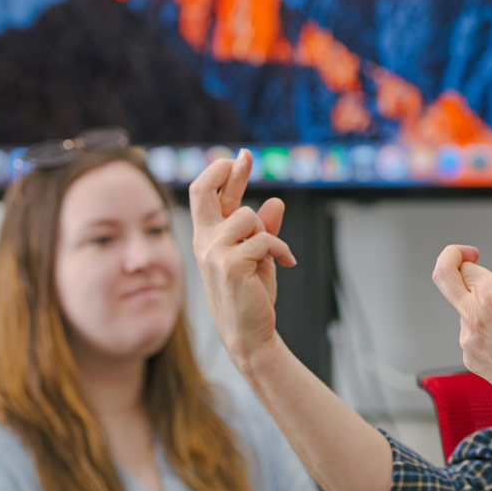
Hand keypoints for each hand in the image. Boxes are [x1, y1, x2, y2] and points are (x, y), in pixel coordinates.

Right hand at [189, 150, 296, 360]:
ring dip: (268, 233)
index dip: (224, 174)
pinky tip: (288, 262)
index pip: (209, 197)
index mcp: (209, 238)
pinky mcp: (230, 263)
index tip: (241, 156)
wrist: (250, 334)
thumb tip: (275, 201)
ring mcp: (214, 252)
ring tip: (275, 254)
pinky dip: (281, 249)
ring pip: (248, 217)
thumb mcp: (260, 258)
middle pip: (204, 192)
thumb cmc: (252, 297)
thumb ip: (263, 230)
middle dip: (226, 170)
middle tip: (245, 157)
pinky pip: (264, 239)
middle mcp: (205, 242)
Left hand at [433, 216, 491, 412]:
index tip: (476, 253)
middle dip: (449, 262)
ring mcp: (468, 340)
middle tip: (463, 257)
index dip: (473, 258)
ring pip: (463, 310)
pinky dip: (482, 329)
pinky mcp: (470, 359)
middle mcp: (473, 317)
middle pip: (444, 279)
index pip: (467, 266)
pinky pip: (469, 334)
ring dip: (478, 306)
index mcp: (491, 295)